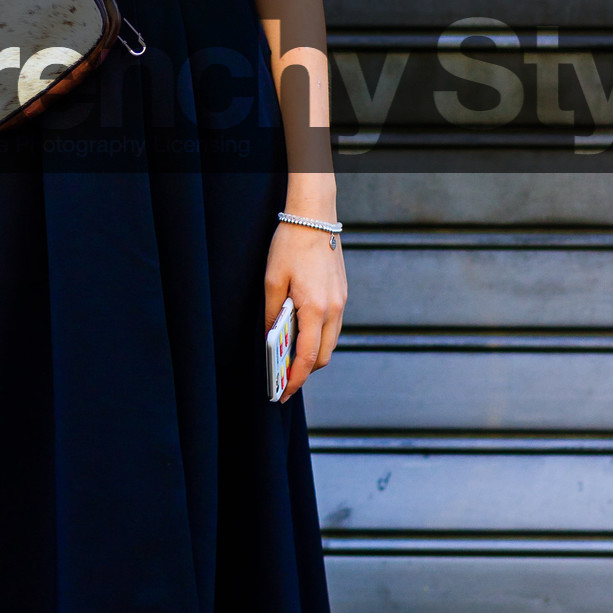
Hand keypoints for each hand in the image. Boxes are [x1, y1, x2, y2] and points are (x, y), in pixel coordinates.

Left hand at [264, 217, 345, 402]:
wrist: (314, 219)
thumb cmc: (291, 246)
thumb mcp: (272, 281)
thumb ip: (272, 314)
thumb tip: (270, 339)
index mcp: (316, 309)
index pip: (308, 357)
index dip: (295, 379)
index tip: (283, 394)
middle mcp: (334, 310)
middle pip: (324, 356)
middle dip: (305, 371)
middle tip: (283, 379)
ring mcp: (342, 302)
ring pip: (330, 342)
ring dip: (313, 354)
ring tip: (289, 358)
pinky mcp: (342, 294)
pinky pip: (332, 326)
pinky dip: (318, 336)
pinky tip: (301, 334)